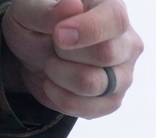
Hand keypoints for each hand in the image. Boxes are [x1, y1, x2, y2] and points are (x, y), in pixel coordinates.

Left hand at [2, 0, 143, 117]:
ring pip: (93, 84)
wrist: (34, 56)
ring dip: (59, 75)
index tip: (59, 35)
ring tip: (51, 64)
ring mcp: (123, 75)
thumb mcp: (28, 10)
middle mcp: (127, 44)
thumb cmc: (38, 25)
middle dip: (65, 53)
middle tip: (53, 46)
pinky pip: (88, 108)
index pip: (116, 20)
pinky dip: (60, 98)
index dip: (88, 29)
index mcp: (111, 10)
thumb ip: (46, 9)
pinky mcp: (113, 101)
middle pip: (106, 54)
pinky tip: (53, 84)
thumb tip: (72, 6)